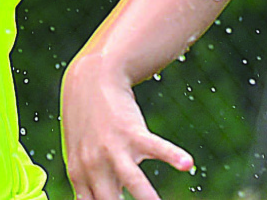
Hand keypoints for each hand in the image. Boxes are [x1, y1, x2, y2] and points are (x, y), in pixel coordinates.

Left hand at [61, 54, 193, 199]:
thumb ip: (90, 185)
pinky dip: (172, 155)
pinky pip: (154, 146)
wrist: (90, 79)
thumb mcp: (80, 155)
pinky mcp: (132, 130)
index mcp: (79, 174)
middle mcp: (94, 164)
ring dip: (148, 199)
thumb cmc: (87, 124)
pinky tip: (187, 164)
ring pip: (132, 180)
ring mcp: (112, 147)